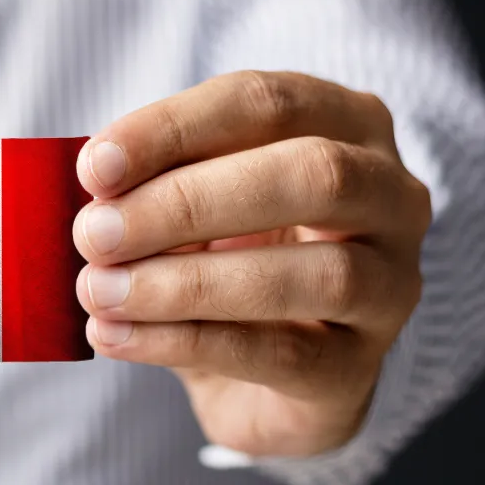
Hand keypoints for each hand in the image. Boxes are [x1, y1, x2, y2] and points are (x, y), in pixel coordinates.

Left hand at [73, 71, 430, 457]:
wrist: (264, 381)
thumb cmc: (225, 260)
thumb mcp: (186, 207)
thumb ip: (149, 187)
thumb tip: (93, 192)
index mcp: (347, 124)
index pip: (266, 103)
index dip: (174, 129)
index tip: (94, 167)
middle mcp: (391, 196)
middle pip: (311, 174)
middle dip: (187, 202)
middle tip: (95, 233)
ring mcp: (391, 286)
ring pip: (315, 273)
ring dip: (186, 282)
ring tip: (100, 291)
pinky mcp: (359, 368)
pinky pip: (281, 353)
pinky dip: (185, 342)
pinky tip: (117, 336)